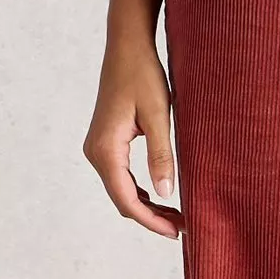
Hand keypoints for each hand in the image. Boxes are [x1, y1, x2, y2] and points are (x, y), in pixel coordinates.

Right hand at [84, 32, 182, 237]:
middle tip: (183, 227)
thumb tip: (167, 195)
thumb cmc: (143, 75)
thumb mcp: (158, 116)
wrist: (127, 46)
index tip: (176, 232)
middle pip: (122, 198)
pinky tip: (161, 195)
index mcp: (106, 149)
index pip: (127, 198)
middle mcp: (95, 152)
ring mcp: (98, 148)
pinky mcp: (106, 142)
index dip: (151, 220)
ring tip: (177, 216)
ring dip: (147, 205)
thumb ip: (162, 156)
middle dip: (151, 216)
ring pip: (121, 189)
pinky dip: (140, 190)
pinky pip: (121, 175)